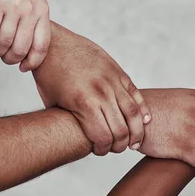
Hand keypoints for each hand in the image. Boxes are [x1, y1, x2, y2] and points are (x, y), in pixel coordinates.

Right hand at [0, 0, 50, 70]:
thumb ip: (34, 19)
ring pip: (4, 43)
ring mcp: (13, 6)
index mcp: (42, 10)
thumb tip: (30, 49)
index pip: (42, 45)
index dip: (32, 61)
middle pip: (21, 48)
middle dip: (10, 59)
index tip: (23, 68)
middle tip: (3, 58)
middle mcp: (30, 9)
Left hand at [33, 25, 150, 155]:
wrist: (54, 45)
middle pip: (121, 129)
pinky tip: (145, 120)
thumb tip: (84, 139)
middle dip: (120, 145)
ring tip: (134, 142)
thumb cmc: (49, 77)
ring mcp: (112, 79)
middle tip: (116, 148)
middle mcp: (101, 91)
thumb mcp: (54, 105)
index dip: (102, 150)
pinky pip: (135, 93)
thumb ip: (72, 122)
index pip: (103, 138)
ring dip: (137, 131)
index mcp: (84, 103)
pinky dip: (143, 109)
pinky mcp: (117, 71)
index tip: (98, 150)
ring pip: (133, 112)